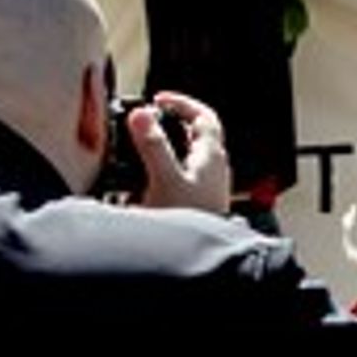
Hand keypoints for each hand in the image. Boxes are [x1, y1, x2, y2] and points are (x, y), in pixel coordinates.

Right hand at [134, 91, 230, 214]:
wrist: (199, 257)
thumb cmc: (190, 221)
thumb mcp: (166, 178)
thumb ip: (153, 145)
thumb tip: (142, 115)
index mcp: (211, 156)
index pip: (204, 117)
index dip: (183, 103)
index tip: (160, 99)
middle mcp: (214, 169)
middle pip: (196, 134)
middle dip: (171, 122)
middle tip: (148, 119)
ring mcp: (207, 186)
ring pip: (188, 154)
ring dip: (166, 145)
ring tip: (143, 144)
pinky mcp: (197, 201)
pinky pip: (181, 174)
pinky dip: (164, 167)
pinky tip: (147, 177)